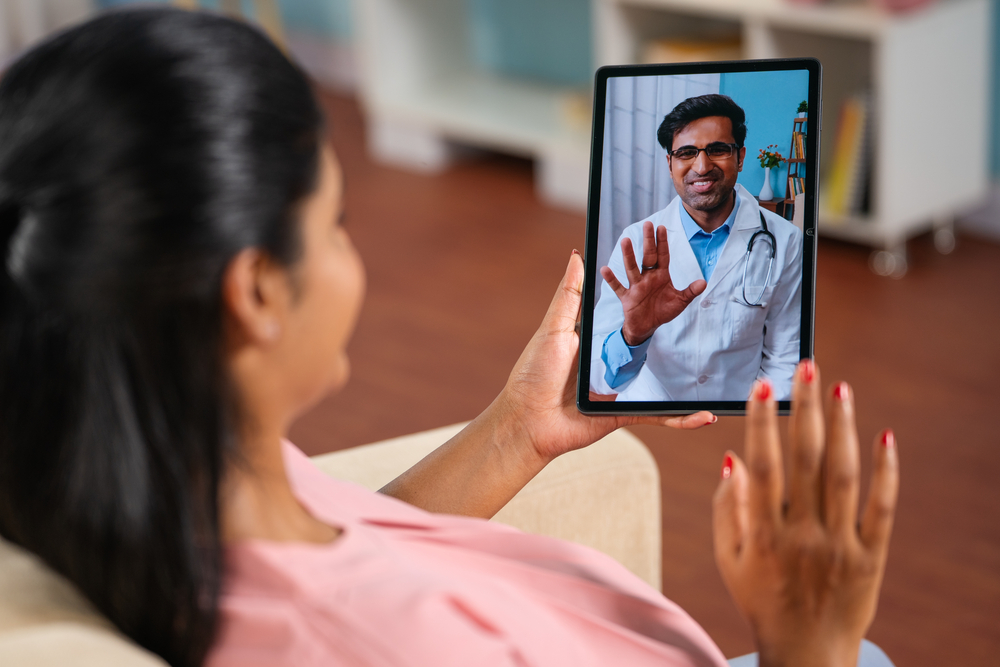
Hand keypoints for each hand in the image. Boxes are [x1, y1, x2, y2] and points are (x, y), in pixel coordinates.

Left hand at [497, 251, 714, 463]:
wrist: (526, 421)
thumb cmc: (533, 375)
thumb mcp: (554, 328)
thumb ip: (569, 294)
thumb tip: (577, 256)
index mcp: (595, 342)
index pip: (628, 318)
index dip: (650, 301)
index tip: (670, 281)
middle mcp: (611, 365)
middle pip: (650, 350)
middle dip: (677, 339)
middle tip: (705, 319)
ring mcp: (620, 391)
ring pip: (662, 384)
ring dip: (691, 382)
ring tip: (717, 371)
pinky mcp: (623, 414)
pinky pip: (658, 416)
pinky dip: (682, 418)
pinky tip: (706, 416)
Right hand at [600, 221, 706, 345]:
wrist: (647, 327)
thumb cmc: (663, 311)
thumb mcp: (680, 302)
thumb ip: (690, 291)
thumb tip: (703, 282)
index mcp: (661, 276)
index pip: (663, 256)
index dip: (663, 243)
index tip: (662, 227)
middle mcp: (648, 278)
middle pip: (648, 257)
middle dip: (648, 241)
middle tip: (648, 224)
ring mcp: (636, 287)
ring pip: (632, 269)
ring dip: (629, 256)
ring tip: (626, 241)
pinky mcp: (627, 298)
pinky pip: (618, 287)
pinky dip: (612, 280)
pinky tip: (605, 269)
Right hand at [713, 363, 898, 666]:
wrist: (806, 651)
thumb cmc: (760, 598)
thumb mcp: (728, 557)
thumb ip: (726, 507)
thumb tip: (733, 457)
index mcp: (762, 533)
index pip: (762, 466)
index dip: (762, 423)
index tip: (762, 385)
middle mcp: (802, 534)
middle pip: (806, 460)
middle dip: (805, 408)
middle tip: (807, 367)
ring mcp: (840, 545)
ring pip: (844, 476)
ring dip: (843, 427)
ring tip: (840, 388)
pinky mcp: (872, 556)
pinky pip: (882, 508)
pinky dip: (885, 472)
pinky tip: (884, 436)